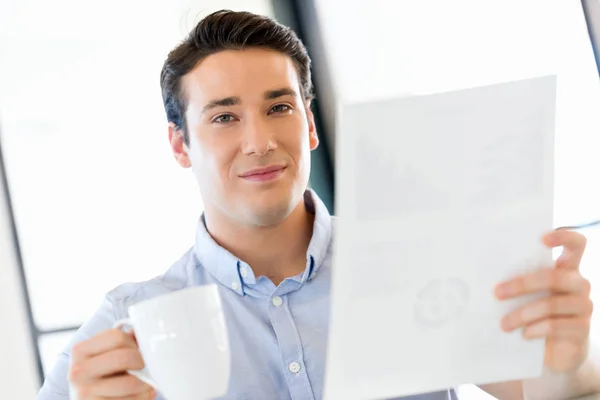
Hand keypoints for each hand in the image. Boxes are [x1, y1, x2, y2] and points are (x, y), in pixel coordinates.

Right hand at [69, 328, 155, 398]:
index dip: (133, 343)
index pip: (116, 336)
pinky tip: (140, 394)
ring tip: (146, 383)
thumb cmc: (100, 376)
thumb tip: (142, 331)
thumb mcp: (105, 354)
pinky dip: (143, 397)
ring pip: (131, 383)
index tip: (135, 350)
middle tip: (143, 367)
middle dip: (141, 362)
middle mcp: (78, 371)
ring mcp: (84, 392)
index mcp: (80, 350)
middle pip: (125, 357)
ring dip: (146, 384)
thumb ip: (123, 341)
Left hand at [495, 229, 593, 372]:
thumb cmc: (536, 314)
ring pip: (551, 304)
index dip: (564, 237)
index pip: (576, 244)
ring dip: (522, 314)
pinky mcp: (582, 329)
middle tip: (496, 293)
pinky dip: (535, 329)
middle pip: (553, 277)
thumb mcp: (528, 295)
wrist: (556, 350)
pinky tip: (523, 334)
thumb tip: (484, 274)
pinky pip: (555, 326)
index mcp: (567, 269)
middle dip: (521, 284)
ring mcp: (584, 306)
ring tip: (503, 324)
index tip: (542, 238)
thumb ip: (518, 279)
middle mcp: (579, 284)